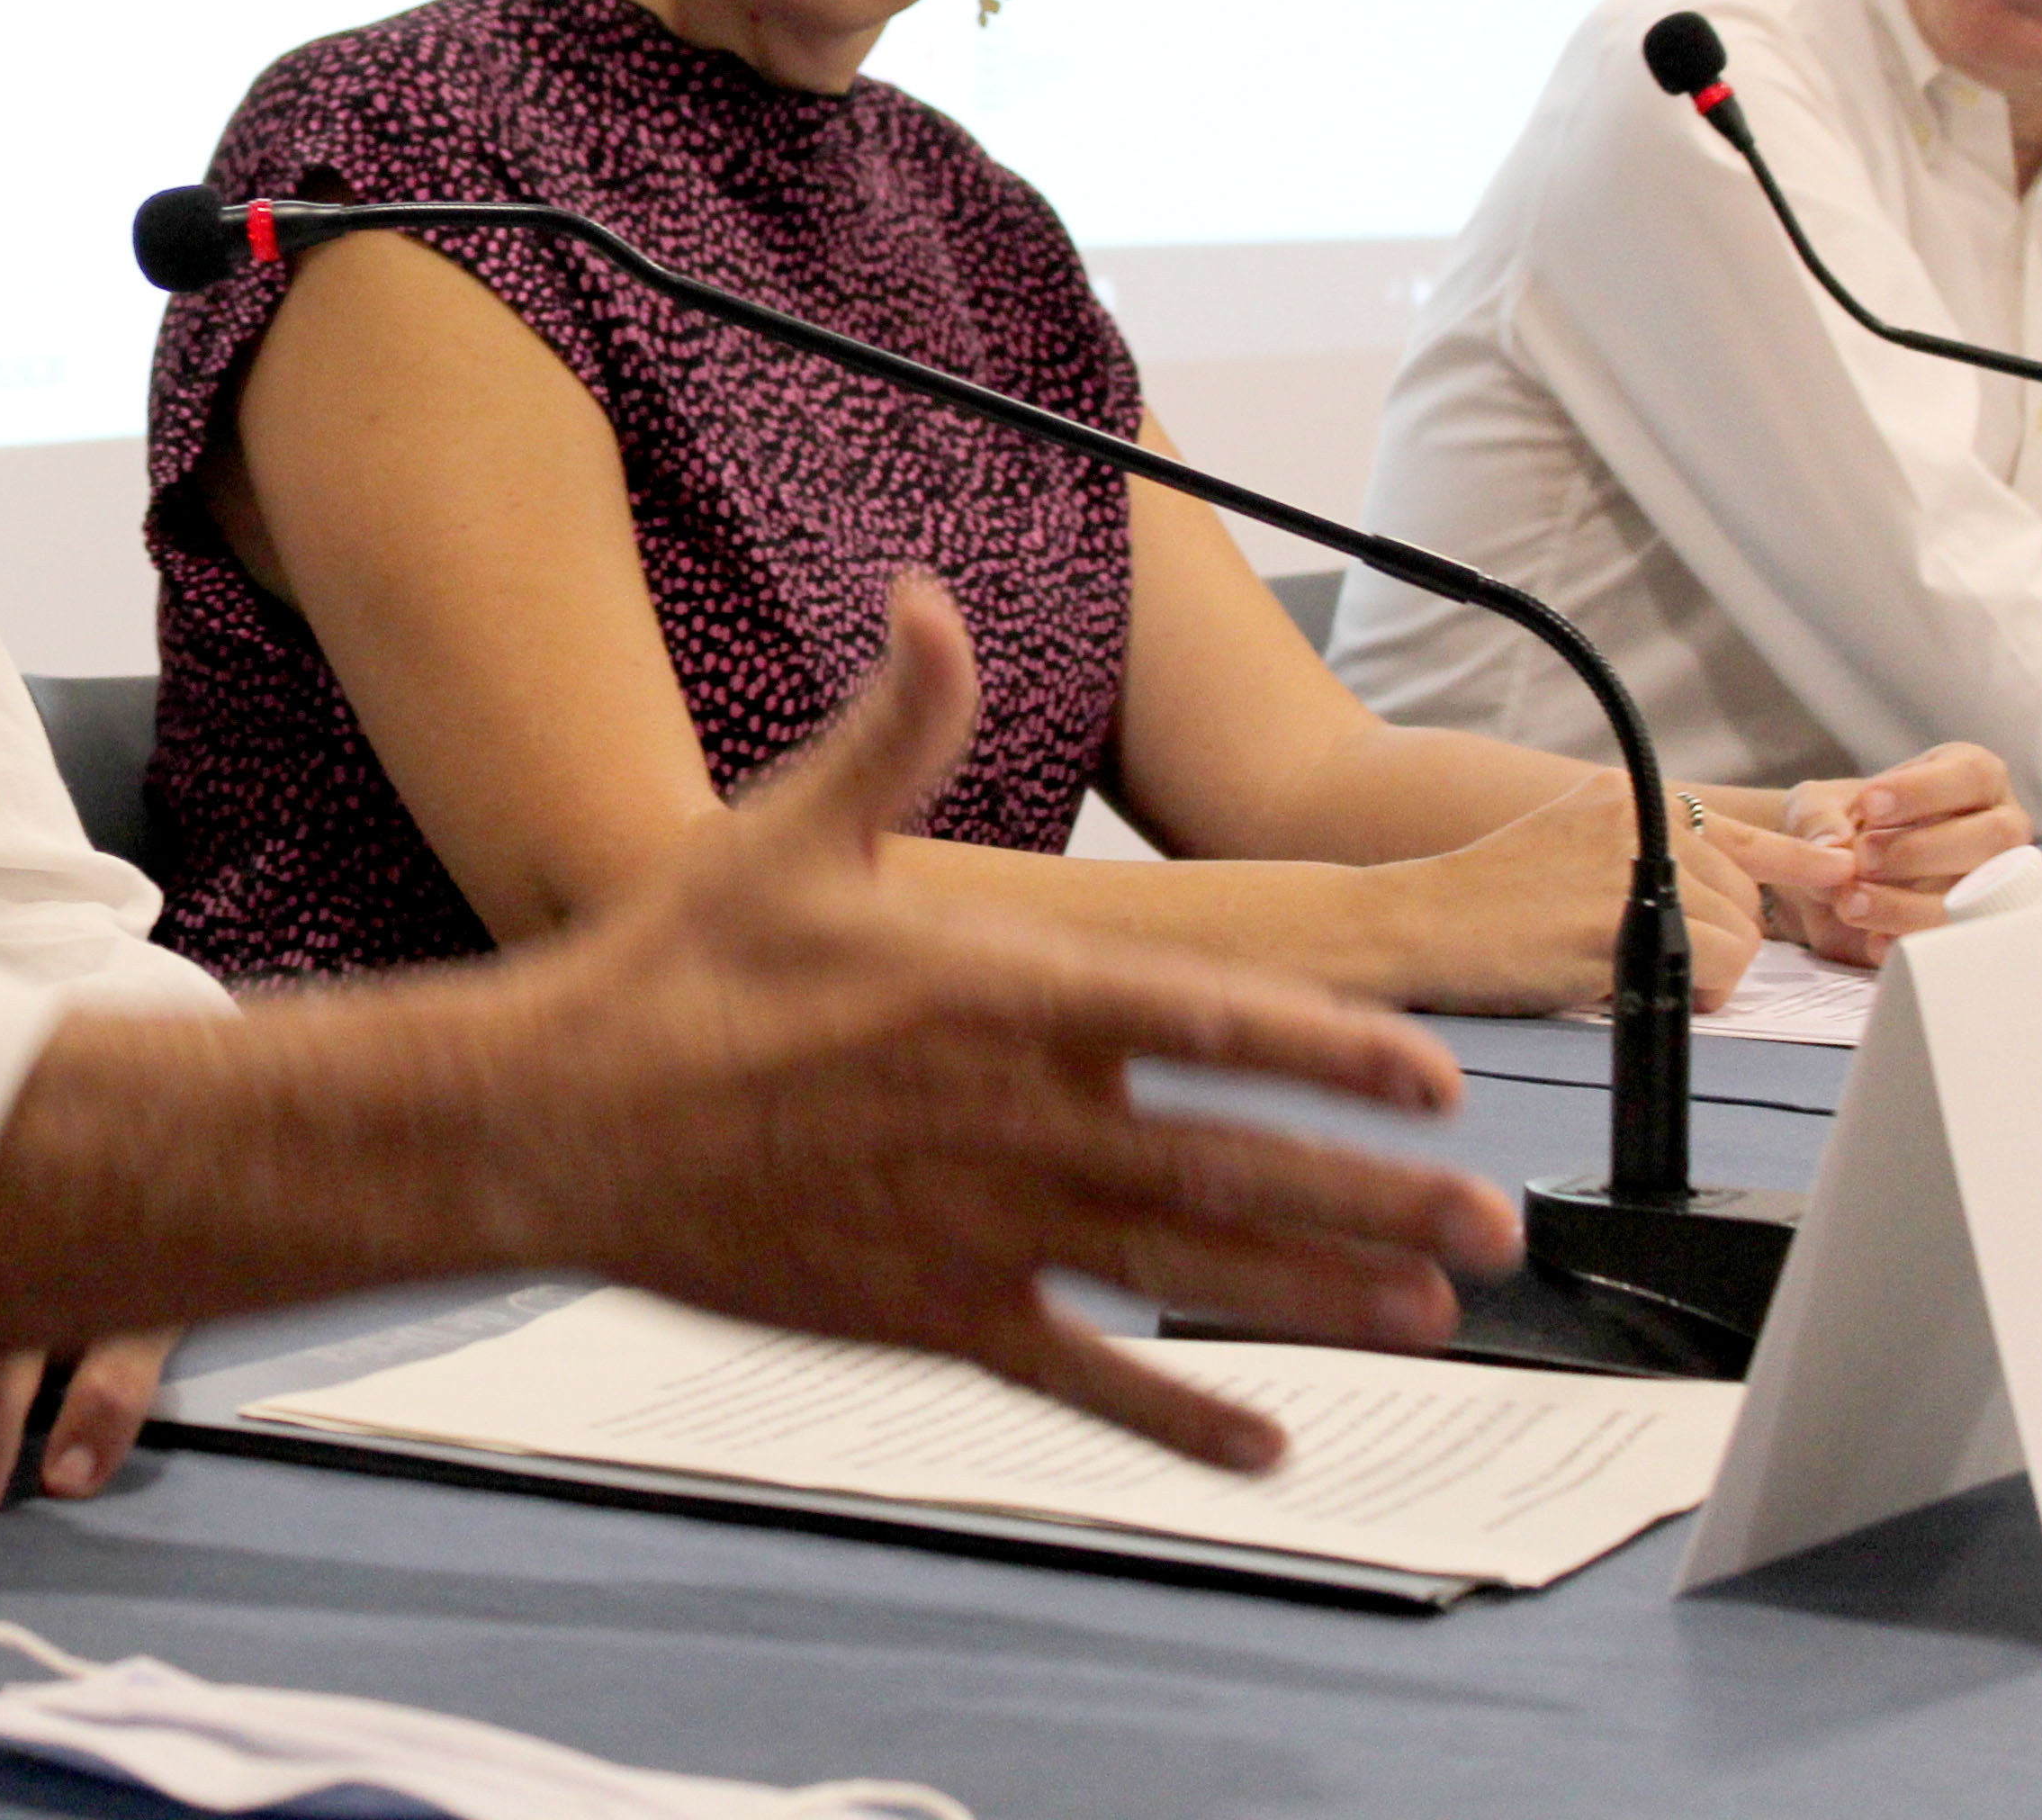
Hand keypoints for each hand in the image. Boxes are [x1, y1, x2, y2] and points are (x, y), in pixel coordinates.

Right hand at [501, 577, 1519, 1473]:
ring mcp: (974, 1228)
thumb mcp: (791, 830)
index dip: (1333, 1053)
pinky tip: (1264, 1443)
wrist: (549, 1120)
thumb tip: (929, 598)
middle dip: (1375, 1202)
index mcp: (995, 995)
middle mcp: (1008, 1118)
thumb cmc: (668, 973)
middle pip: (1231, 1164)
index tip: (1431, 1081)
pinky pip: (1078, 1377)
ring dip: (1315, 1299)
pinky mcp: (927, 1313)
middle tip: (1492, 1231)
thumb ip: (896, 722)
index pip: (1207, 1021)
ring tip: (1427, 1319)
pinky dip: (1176, 1416)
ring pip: (1181, 1271)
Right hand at [1369, 771, 1767, 1014]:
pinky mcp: (1624, 917)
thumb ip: (1632, 859)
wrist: (1409, 923)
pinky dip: (1695, 994)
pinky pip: (1716, 967)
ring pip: (1740, 935)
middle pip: (1744, 896)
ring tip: (1631, 976)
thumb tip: (1712, 899)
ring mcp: (1629, 863)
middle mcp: (1633, 817)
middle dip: (1718, 943)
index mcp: (1620, 795)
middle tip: (1651, 966)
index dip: (1795, 859)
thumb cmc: (1479, 907)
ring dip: (1704, 973)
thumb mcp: (1563, 851)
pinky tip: (1633, 988)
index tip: (1838, 868)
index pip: (1733, 830)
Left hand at [1717, 745, 2027, 960]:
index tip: (1870, 804)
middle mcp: (1998, 827)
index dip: (1924, 791)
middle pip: (1995, 836)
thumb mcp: (1815, 806)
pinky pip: (1961, 940)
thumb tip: (1833, 844)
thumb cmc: (1837, 822)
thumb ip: (1818, 818)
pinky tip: (1873, 940)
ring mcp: (1995, 882)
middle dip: (1923, 850)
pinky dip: (1913, 941)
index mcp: (1973, 778)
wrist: (1829, 876)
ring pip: (1982, 896)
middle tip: (1864, 858)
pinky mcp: (1974, 927)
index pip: (1972, 774)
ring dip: (1914, 904)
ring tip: (1852, 902)